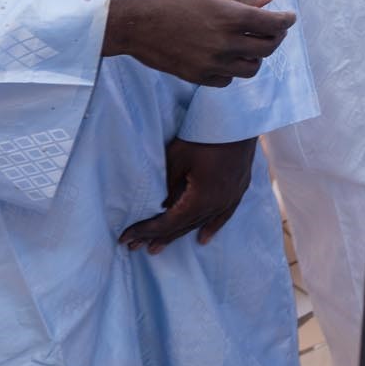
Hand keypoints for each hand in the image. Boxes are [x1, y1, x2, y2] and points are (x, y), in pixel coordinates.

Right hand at [102, 0, 294, 86]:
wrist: (128, 20)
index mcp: (229, 17)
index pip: (273, 24)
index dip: (286, 20)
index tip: (289, 17)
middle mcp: (224, 44)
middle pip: (267, 49)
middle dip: (275, 37)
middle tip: (271, 29)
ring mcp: (210, 64)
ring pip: (250, 69)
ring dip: (255, 56)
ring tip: (248, 44)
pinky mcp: (196, 77)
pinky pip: (226, 81)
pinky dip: (232, 70)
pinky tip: (226, 57)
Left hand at [119, 137, 262, 252]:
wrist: (238, 118)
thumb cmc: (204, 134)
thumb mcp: (178, 159)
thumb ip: (169, 186)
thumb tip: (164, 207)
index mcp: (200, 198)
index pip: (168, 222)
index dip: (145, 231)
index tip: (126, 238)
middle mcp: (217, 204)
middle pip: (182, 226)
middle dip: (157, 237)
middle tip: (135, 247)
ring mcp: (230, 198)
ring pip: (200, 223)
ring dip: (178, 235)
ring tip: (158, 247)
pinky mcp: (238, 190)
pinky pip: (223, 216)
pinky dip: (212, 227)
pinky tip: (203, 239)